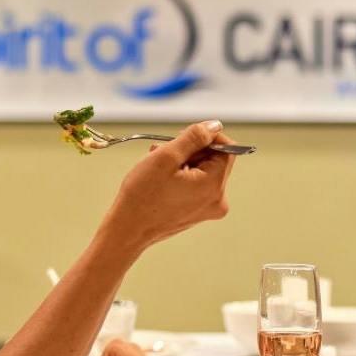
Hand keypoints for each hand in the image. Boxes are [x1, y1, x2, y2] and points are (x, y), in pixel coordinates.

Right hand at [106, 120, 234, 249]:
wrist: (128, 230)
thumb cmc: (143, 195)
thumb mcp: (167, 156)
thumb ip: (194, 137)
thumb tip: (214, 125)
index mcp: (214, 186)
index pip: (227, 149)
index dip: (207, 137)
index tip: (184, 136)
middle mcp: (218, 200)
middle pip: (214, 160)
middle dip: (190, 151)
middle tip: (164, 151)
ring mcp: (208, 209)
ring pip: (203, 171)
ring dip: (183, 162)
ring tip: (157, 165)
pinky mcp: (198, 213)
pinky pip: (196, 186)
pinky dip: (182, 177)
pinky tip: (161, 178)